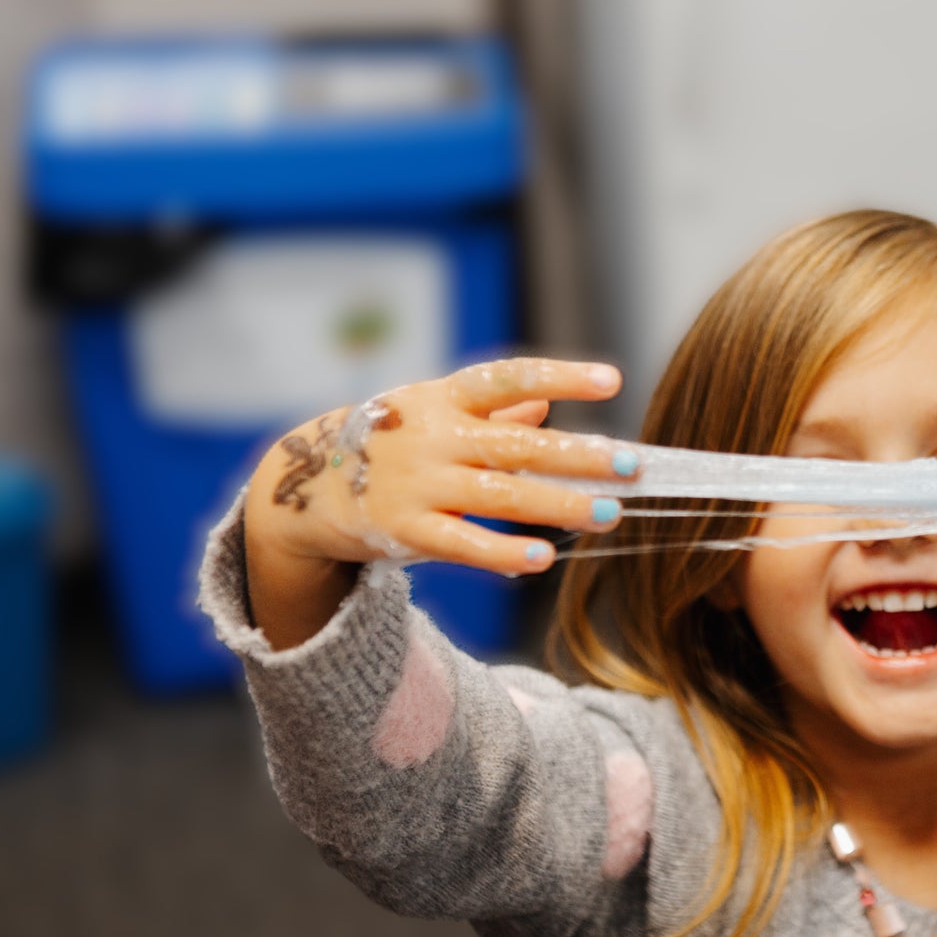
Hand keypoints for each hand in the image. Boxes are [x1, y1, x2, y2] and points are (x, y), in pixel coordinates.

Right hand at [242, 358, 630, 649]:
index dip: (562, 378)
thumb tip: (546, 401)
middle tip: (632, 465)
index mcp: (445, 398)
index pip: (509, 378)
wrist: (305, 484)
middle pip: (518, 445)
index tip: (612, 380)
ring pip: (501, 495)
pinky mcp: (406, 530)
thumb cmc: (392, 442)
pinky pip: (463, 544)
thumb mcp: (435, 413)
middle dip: (579, 455)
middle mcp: (435, 437)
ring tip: (610, 514)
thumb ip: (492, 411)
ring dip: (560, 505)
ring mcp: (420, 484)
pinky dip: (504, 553)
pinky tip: (545, 559)